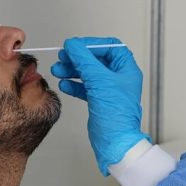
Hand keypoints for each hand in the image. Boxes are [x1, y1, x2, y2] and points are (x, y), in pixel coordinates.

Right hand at [50, 37, 149, 174]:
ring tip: (58, 70)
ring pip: (89, 73)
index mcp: (127, 69)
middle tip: (63, 57)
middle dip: (78, 58)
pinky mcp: (100, 101)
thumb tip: (73, 45)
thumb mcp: (99, 80)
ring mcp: (110, 90)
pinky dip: (74, 85)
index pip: (109, 47)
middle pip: (96, 59)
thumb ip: (84, 60)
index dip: (91, 44)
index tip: (75, 46)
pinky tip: (64, 85)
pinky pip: (86, 88)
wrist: (114, 141)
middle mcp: (120, 78)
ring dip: (73, 70)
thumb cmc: (116, 114)